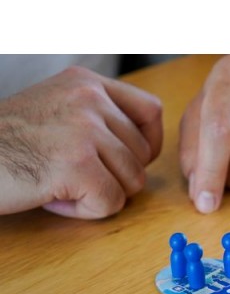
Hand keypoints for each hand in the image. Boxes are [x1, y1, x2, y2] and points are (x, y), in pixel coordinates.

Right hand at [0, 66, 162, 217]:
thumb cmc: (5, 143)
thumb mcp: (56, 109)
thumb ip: (99, 118)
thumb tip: (147, 149)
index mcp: (86, 82)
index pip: (151, 111)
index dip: (147, 144)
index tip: (125, 159)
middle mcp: (88, 99)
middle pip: (142, 155)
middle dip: (115, 176)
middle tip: (71, 176)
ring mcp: (84, 130)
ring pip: (131, 182)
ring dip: (98, 194)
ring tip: (57, 183)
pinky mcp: (77, 165)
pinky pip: (110, 202)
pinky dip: (84, 211)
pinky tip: (51, 197)